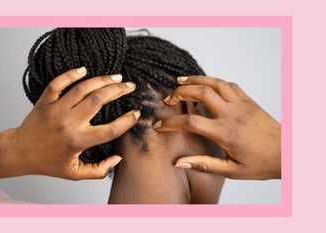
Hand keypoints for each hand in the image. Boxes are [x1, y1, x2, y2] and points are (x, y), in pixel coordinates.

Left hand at [4, 67, 139, 179]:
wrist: (20, 153)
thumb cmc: (48, 163)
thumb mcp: (75, 173)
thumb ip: (99, 170)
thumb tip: (118, 158)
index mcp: (78, 141)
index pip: (110, 130)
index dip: (127, 121)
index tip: (135, 114)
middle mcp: (69, 123)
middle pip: (99, 100)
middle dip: (118, 90)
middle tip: (129, 86)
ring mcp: (56, 110)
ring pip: (83, 89)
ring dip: (102, 80)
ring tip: (116, 77)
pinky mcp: (45, 102)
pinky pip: (58, 83)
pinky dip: (71, 74)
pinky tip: (84, 69)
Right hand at [153, 76, 280, 179]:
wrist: (287, 153)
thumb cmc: (260, 163)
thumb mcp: (231, 171)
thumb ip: (203, 165)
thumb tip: (178, 162)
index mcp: (225, 133)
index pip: (191, 122)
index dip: (171, 122)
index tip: (159, 125)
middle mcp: (231, 114)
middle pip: (201, 93)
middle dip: (180, 92)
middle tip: (168, 98)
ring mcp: (240, 104)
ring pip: (214, 83)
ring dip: (195, 80)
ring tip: (180, 82)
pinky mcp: (248, 100)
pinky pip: (228, 84)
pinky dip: (213, 81)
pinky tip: (205, 84)